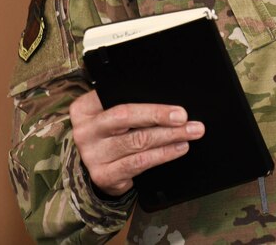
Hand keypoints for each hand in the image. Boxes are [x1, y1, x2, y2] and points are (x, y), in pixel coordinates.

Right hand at [69, 90, 204, 196]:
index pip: (119, 99)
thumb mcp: (111, 112)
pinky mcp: (103, 175)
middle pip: (126, 118)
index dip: (151, 106)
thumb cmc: (111, 131)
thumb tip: (168, 100)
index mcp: (85, 108)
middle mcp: (85, 131)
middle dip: (160, 117)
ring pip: (137, 142)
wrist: (97, 165)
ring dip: (168, 137)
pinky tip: (178, 148)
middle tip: (185, 118)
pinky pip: (138, 163)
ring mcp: (92, 155)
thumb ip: (130, 102)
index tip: (178, 109)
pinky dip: (162, 155)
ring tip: (190, 133)